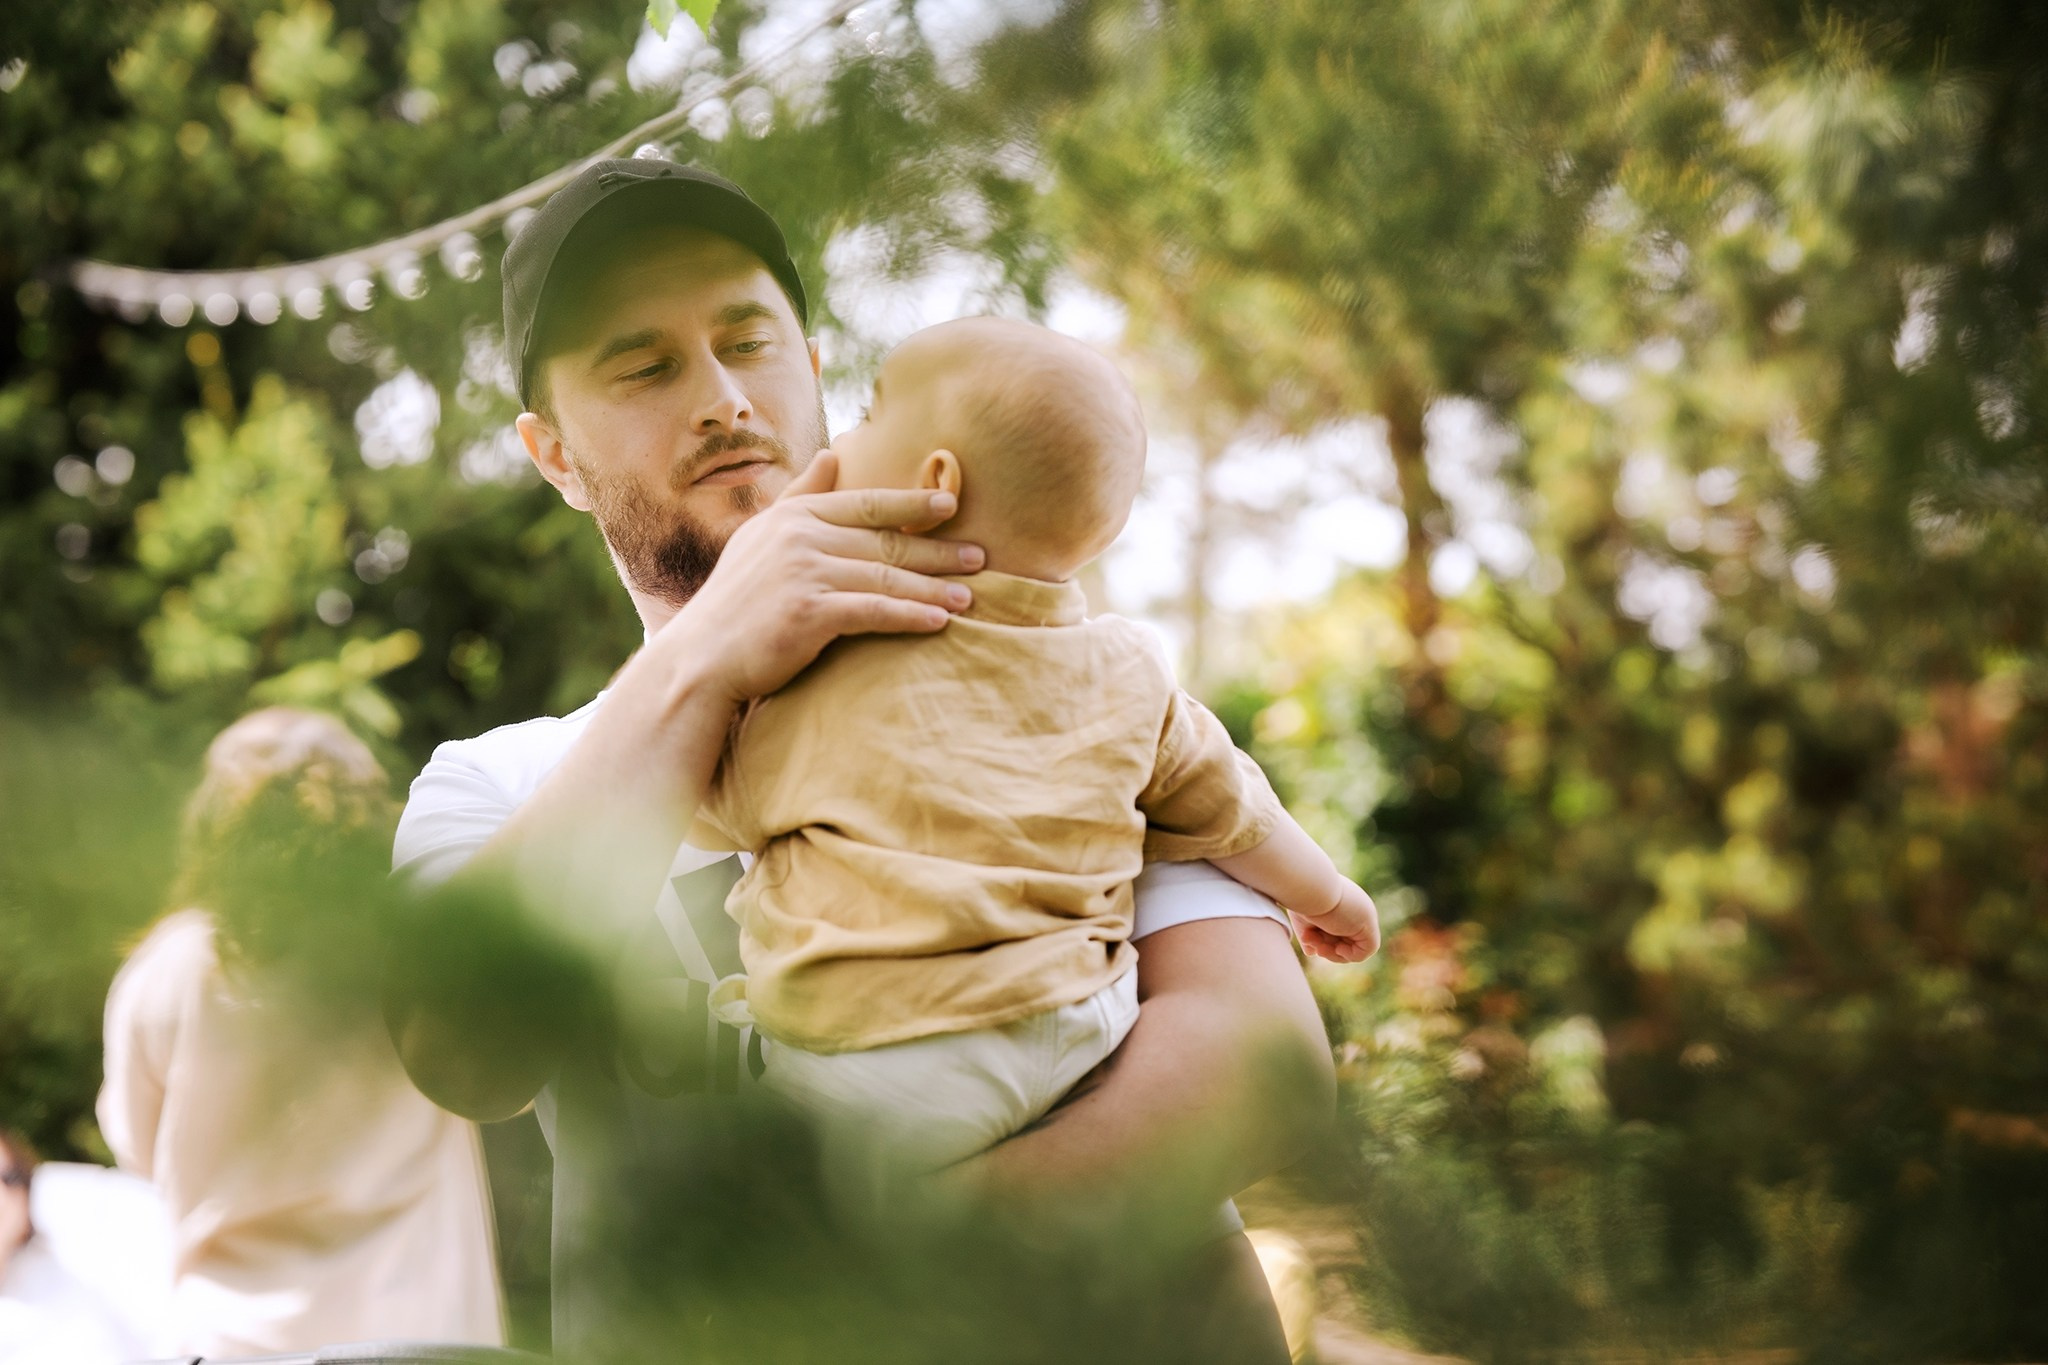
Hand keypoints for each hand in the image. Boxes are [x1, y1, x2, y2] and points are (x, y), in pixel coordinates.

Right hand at [664, 452, 984, 703]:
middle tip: (980, 557)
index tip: (952, 503)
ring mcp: (804, 572)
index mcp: (794, 516)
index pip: (866, 503)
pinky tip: (941, 622)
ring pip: (885, 575)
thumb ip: (801, 497)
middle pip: (885, 540)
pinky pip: (874, 610)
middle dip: (937, 549)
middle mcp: (801, 536)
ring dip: (933, 587)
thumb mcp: (763, 538)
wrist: (701, 658)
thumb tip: (832, 453)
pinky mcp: (809, 612)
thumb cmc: (736, 603)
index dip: (912, 503)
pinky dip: (910, 615)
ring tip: (970, 596)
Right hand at [1291, 881, 1379, 963]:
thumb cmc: (1300, 897)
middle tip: (1309, 941)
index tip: (1305, 936)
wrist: (1306, 885)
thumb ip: (1309, 934)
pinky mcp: (1368, 925)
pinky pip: (1366, 950)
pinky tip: (1337, 948)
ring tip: (1317, 944)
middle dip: (1324, 946)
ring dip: (1333, 953)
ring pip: (1353, 947)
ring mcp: (1363, 916)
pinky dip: (1350, 955)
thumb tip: (1312, 952)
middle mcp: (1354, 908)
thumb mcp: (1303, 918)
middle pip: (1344, 939)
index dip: (1320, 939)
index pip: (1336, 930)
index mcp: (1341, 902)